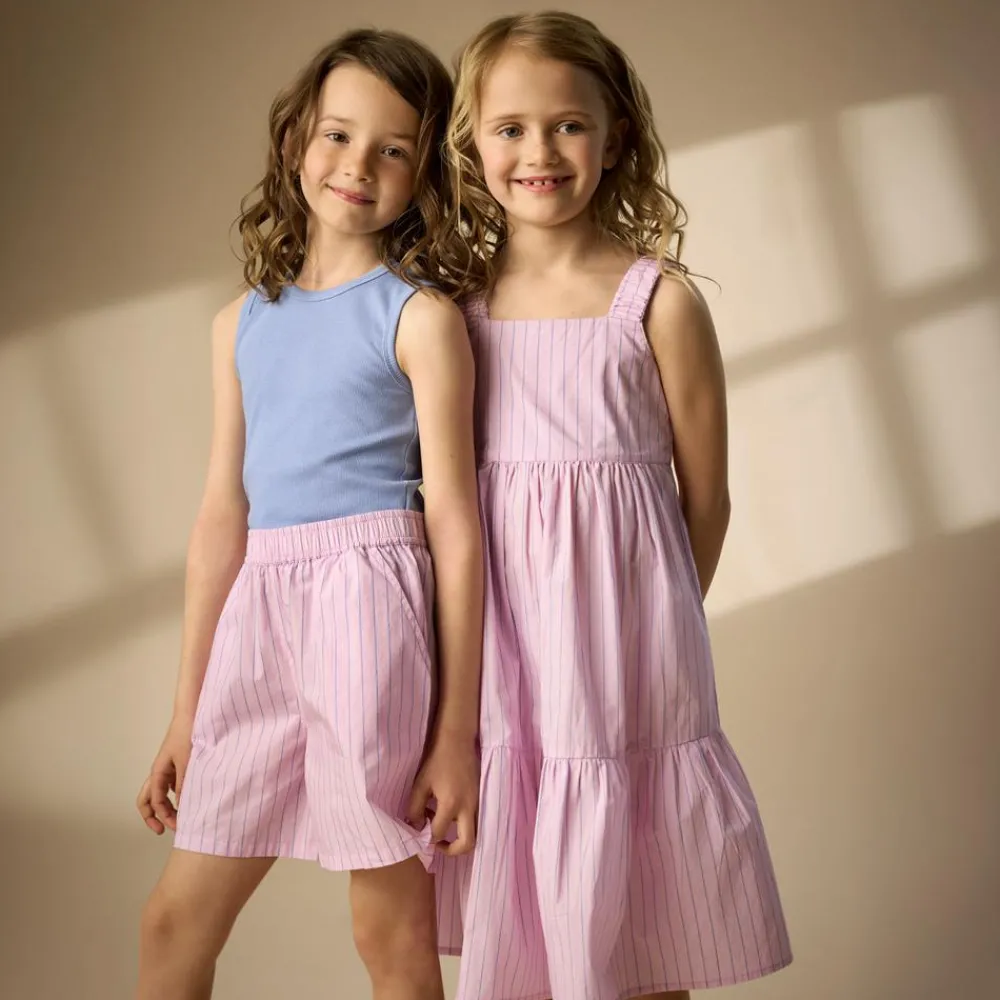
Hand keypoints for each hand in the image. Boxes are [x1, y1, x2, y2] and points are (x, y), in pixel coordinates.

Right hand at [136, 715, 193, 834]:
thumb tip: (183, 805)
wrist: (191, 715)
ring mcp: (167, 769)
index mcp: (158, 772)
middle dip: (152, 817)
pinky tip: (188, 801)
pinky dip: (175, 797)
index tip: (178, 826)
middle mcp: (159, 772)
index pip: (155, 801)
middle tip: (163, 830)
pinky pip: (170, 786)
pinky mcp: (176, 766)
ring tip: (177, 820)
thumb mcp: (187, 761)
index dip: (164, 816)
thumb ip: (184, 783)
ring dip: (164, 808)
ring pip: (158, 794)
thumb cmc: (187, 734)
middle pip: (146, 800)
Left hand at [406, 734, 478, 855]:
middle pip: (467, 843)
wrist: (457, 740)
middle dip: (452, 850)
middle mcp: (468, 808)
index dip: (426, 837)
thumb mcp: (420, 784)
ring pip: (474, 832)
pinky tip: (449, 811)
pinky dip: (463, 824)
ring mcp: (477, 803)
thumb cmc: (437, 760)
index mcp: (451, 804)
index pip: (439, 833)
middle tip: (438, 842)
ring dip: (458, 836)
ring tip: (441, 824)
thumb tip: (416, 826)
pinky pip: (475, 820)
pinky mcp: (480, 798)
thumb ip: (416, 808)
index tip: (418, 830)